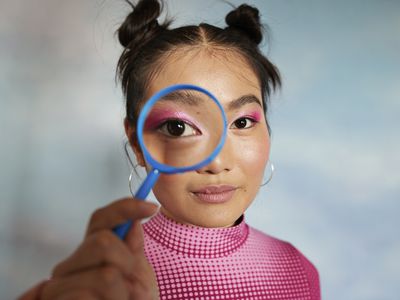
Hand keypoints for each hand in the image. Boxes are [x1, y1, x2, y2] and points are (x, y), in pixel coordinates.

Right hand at [40, 197, 159, 299]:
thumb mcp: (137, 276)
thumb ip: (132, 249)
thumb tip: (134, 220)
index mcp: (89, 253)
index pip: (100, 219)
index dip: (125, 208)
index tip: (151, 208)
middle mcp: (69, 266)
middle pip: (102, 242)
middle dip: (128, 263)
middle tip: (135, 287)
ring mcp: (58, 286)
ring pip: (106, 274)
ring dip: (126, 294)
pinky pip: (91, 296)